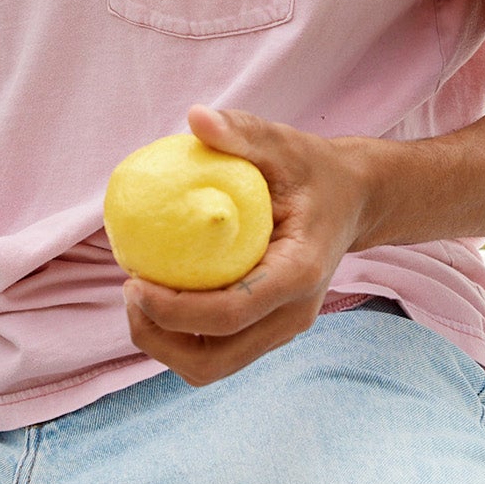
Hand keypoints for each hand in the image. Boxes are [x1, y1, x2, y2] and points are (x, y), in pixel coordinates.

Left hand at [123, 105, 371, 387]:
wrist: (355, 201)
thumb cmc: (314, 170)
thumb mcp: (283, 144)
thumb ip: (243, 131)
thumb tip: (196, 117)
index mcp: (299, 272)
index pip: (230, 313)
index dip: (173, 309)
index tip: (133, 279)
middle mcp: (293, 313)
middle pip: (213, 360)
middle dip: (158, 338)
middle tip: (129, 290)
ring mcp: (282, 329)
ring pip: (210, 366)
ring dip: (163, 342)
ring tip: (138, 295)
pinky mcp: (268, 330)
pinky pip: (216, 350)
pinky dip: (179, 334)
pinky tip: (160, 293)